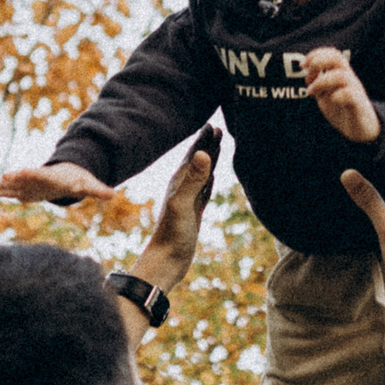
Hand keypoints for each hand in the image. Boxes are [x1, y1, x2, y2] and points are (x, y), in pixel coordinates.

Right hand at [0, 162, 116, 204]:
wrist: (65, 175)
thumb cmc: (76, 181)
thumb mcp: (87, 185)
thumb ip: (98, 190)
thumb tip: (113, 194)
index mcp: (49, 176)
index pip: (39, 174)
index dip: (30, 173)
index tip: (21, 171)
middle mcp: (34, 179)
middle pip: (21, 179)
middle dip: (11, 179)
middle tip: (0, 178)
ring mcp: (25, 185)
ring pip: (9, 186)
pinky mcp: (20, 191)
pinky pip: (4, 193)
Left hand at [133, 125, 217, 290]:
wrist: (167, 260)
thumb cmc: (172, 233)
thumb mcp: (183, 203)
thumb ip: (193, 179)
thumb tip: (203, 152)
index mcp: (179, 182)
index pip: (193, 155)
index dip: (203, 140)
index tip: (213, 124)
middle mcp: (182, 188)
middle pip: (197, 161)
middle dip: (207, 145)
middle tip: (218, 128)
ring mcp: (188, 200)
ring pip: (201, 174)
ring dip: (209, 160)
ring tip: (217, 147)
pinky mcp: (194, 213)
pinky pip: (204, 191)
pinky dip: (209, 180)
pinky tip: (212, 177)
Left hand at [305, 47, 379, 143]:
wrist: (362, 131)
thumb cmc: (342, 110)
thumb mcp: (325, 95)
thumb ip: (316, 84)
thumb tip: (306, 73)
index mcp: (341, 74)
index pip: (332, 54)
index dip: (316, 55)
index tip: (303, 65)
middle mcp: (349, 79)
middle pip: (337, 58)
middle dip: (318, 62)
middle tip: (307, 75)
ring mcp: (356, 91)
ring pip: (341, 76)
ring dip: (322, 82)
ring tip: (312, 92)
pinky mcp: (359, 106)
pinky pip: (351, 95)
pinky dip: (338, 96)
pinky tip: (331, 101)